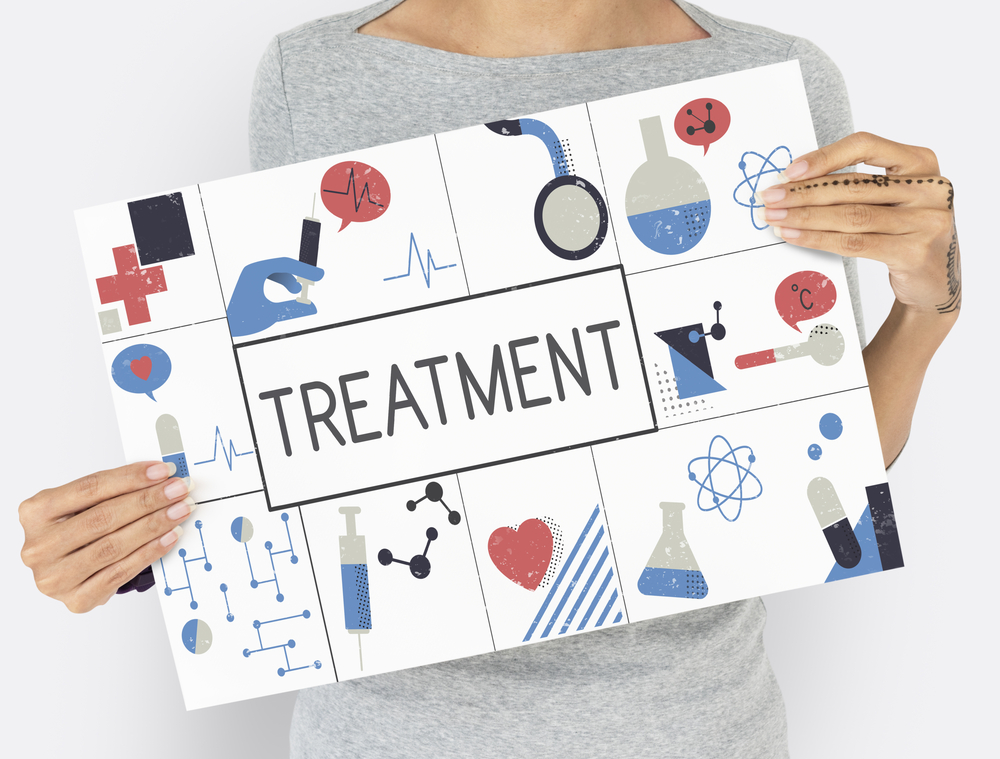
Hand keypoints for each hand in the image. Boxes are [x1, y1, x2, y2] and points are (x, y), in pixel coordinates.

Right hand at [19, 462, 195, 612]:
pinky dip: (149, 552)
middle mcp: (39, 546)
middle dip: (148, 501)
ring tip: (179, 511)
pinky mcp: (76, 600)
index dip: (130, 478)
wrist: (66, 572)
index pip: (90, 488)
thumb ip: (112, 491)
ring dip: (154, 525)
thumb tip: (158, 476)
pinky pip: (120, 573)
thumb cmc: (77, 532)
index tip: (162, 471)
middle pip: (103, 518)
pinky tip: (169, 537)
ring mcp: (55, 577)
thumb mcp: (82, 505)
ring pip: (113, 546)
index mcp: (35, 512)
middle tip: (177, 490)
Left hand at [226, 257, 325, 337]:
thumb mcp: (272, 314)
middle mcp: (253, 270)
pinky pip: (273, 275)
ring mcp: (252, 275)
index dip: (304, 269)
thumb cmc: (242, 320)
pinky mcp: (253, 281)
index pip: (285, 264)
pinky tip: (291, 290)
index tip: (318, 275)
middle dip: (300, 272)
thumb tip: (312, 307)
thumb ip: (293, 309)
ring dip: (291, 278)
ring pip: (278, 270)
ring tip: (299, 290)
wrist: (229, 326)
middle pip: (282, 265)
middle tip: (315, 278)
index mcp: (255, 272)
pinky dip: (284, 281)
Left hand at [757, 131, 960, 317]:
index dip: (824, 156)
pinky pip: (856, 243)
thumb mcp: (890, 200)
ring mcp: (927, 221)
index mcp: (921, 163)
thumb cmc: (904, 233)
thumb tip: (794, 183)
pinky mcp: (915, 252)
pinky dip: (819, 239)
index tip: (790, 171)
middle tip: (770, 198)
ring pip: (852, 215)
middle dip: (804, 192)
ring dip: (805, 217)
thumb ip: (857, 186)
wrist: (935, 282)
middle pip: (853, 185)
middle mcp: (929, 188)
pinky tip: (795, 237)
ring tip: (775, 218)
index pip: (866, 146)